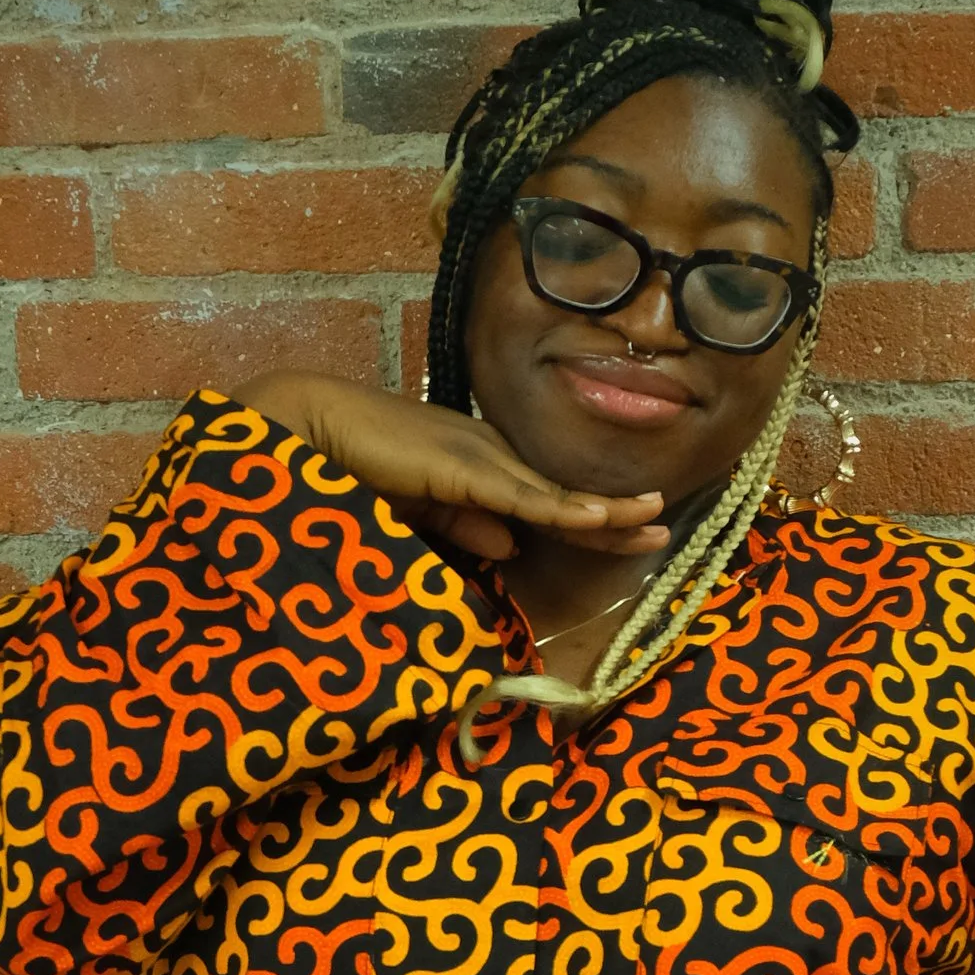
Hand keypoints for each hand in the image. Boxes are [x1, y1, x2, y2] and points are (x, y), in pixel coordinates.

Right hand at [236, 372, 669, 569]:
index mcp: (479, 466)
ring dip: (604, 513)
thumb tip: (510, 546)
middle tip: (663, 528)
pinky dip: (561, 509)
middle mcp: (489, 454)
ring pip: (553, 494)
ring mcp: (478, 457)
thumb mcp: (419, 509)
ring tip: (651, 522)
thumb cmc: (353, 467)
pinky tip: (598, 518)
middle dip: (615, 515)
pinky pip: (521, 495)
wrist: (311, 427)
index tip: (633, 532)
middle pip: (562, 493)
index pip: (545, 499)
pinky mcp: (461, 467)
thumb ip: (463, 525)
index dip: (590, 518)